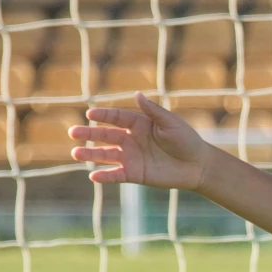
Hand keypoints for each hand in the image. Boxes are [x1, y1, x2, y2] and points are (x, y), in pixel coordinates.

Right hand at [70, 95, 212, 189]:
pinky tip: (92, 175)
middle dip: (89, 134)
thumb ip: (153, 111)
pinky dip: (105, 176)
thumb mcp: (171, 123)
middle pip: (105, 135)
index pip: (116, 118)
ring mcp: (131, 157)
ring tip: (75, 152)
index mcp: (139, 124)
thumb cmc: (187, 140)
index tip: (89, 115)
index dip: (103, 116)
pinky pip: (116, 175)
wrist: (198, 166)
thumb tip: (137, 94)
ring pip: (106, 155)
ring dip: (91, 154)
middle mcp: (131, 139)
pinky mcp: (135, 174)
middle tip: (72, 132)